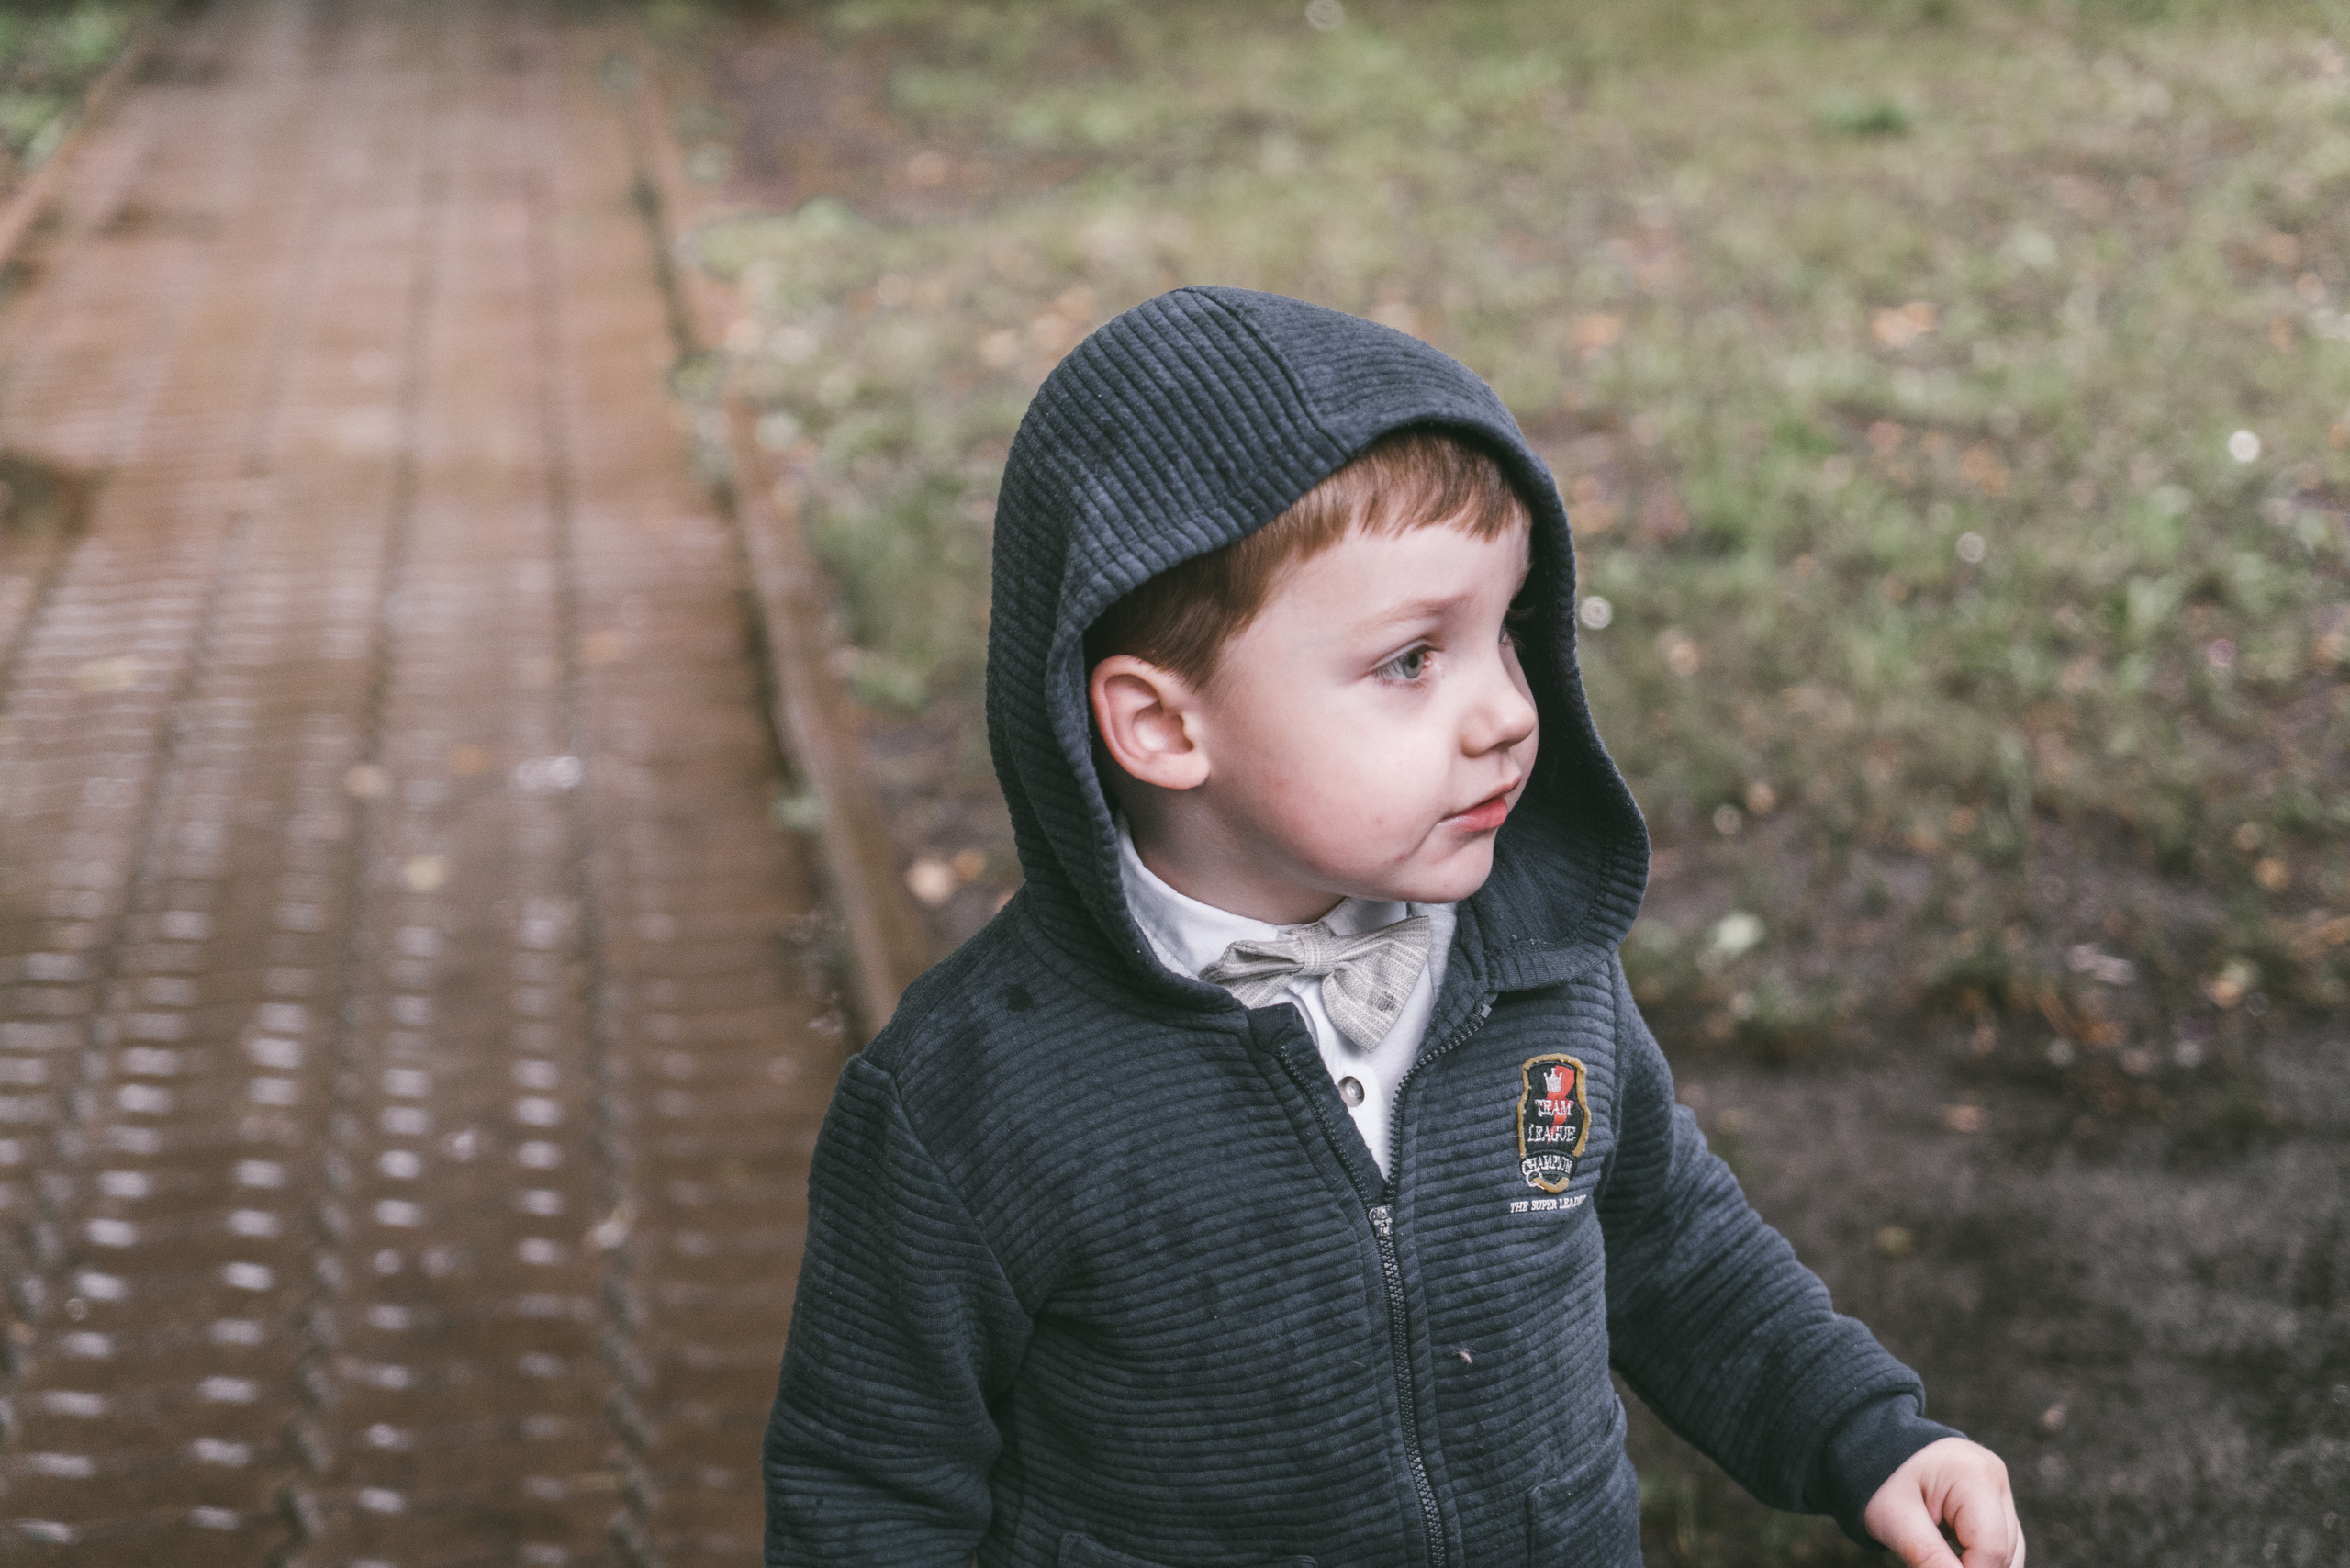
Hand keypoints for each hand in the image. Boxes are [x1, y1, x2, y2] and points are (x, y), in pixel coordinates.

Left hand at [1862, 1437, 2023, 1567]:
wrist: (1881, 1454)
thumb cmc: (1883, 1482)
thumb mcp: (1895, 1519)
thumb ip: (1927, 1557)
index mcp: (1975, 1475)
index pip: (1990, 1548)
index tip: (1930, 1567)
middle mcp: (1998, 1482)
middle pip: (2002, 1554)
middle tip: (1926, 1558)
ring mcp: (2003, 1494)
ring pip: (2009, 1556)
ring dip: (1974, 1565)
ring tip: (1934, 1553)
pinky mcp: (2001, 1509)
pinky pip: (2003, 1550)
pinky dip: (1979, 1561)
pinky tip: (1950, 1556)